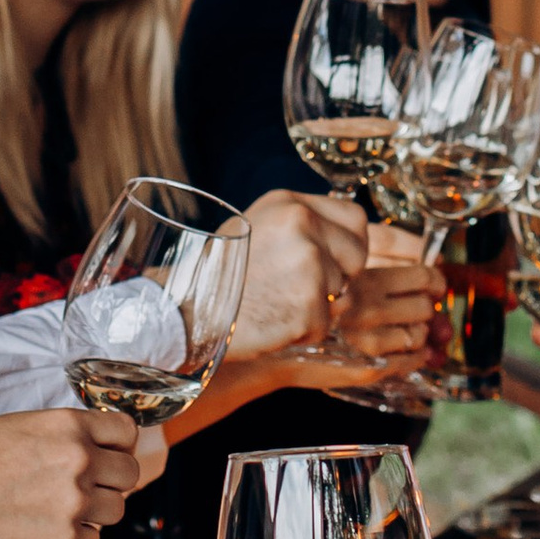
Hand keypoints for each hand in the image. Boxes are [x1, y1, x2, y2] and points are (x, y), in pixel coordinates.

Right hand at [0, 407, 153, 538]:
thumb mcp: (22, 426)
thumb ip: (64, 435)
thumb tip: (93, 448)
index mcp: (70, 426)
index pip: (127, 431)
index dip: (120, 445)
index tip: (110, 454)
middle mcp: (81, 460)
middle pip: (129, 473)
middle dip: (113, 481)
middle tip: (88, 487)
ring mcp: (76, 502)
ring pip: (116, 509)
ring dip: (95, 511)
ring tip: (62, 510)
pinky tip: (50, 530)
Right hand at [225, 189, 369, 356]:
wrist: (182, 310)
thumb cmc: (217, 273)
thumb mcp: (256, 228)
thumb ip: (298, 226)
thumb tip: (338, 238)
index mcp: (291, 204)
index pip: (355, 217)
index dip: (349, 244)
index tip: (335, 260)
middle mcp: (303, 226)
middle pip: (357, 256)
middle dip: (338, 278)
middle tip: (297, 289)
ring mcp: (307, 264)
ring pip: (340, 295)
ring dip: (314, 307)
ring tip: (271, 303)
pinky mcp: (307, 305)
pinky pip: (323, 326)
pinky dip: (301, 333)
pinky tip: (268, 322)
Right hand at [310, 221, 439, 383]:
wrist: (270, 351)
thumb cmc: (302, 307)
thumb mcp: (332, 271)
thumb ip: (376, 260)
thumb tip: (436, 270)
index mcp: (359, 276)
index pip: (420, 272)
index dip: (434, 277)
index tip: (434, 282)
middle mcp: (365, 304)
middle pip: (426, 301)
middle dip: (426, 306)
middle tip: (417, 309)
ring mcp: (368, 337)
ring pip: (421, 331)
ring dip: (419, 332)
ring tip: (404, 331)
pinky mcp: (370, 365)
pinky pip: (412, 358)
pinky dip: (418, 356)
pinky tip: (407, 352)